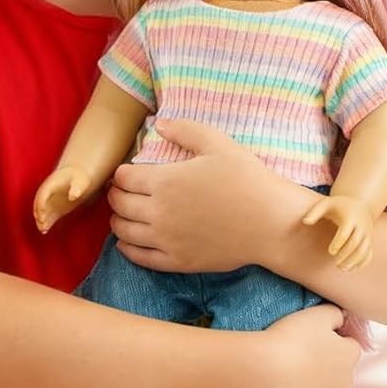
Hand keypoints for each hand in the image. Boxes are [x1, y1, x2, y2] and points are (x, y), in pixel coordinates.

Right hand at [34, 167, 90, 232]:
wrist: (80, 175)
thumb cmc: (80, 177)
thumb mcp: (81, 181)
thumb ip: (77, 188)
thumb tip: (73, 196)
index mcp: (50, 184)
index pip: (42, 195)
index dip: (41, 206)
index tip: (42, 216)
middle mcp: (47, 193)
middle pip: (38, 204)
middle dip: (39, 214)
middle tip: (42, 224)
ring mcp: (50, 200)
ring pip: (41, 212)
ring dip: (41, 220)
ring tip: (43, 230)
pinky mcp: (55, 207)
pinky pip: (48, 216)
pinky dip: (46, 222)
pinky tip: (45, 230)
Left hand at [109, 119, 284, 272]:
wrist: (270, 222)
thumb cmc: (247, 179)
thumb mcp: (218, 143)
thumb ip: (185, 130)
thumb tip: (159, 125)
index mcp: (165, 181)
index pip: (125, 178)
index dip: (121, 173)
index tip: (125, 172)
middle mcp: (158, 213)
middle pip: (120, 205)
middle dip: (116, 195)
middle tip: (121, 191)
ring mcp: (166, 240)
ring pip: (124, 232)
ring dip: (117, 221)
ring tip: (121, 214)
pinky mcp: (177, 262)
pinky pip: (140, 258)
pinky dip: (127, 249)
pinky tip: (127, 242)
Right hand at [256, 305, 361, 387]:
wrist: (262, 378)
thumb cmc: (289, 341)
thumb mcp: (316, 314)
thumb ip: (334, 314)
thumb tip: (340, 318)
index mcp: (350, 357)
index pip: (348, 347)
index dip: (331, 342)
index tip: (312, 340)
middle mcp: (345, 386)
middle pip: (338, 375)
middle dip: (324, 369)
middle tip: (298, 359)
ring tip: (286, 380)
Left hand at [301, 194, 375, 270]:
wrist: (360, 205)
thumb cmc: (338, 206)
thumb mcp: (326, 204)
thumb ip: (315, 212)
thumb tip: (304, 222)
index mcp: (350, 217)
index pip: (345, 233)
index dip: (338, 244)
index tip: (330, 251)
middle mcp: (361, 226)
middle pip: (356, 243)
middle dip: (346, 255)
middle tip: (336, 263)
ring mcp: (367, 234)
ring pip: (364, 250)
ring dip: (354, 261)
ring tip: (341, 268)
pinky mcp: (370, 241)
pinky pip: (368, 254)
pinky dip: (361, 263)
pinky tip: (350, 268)